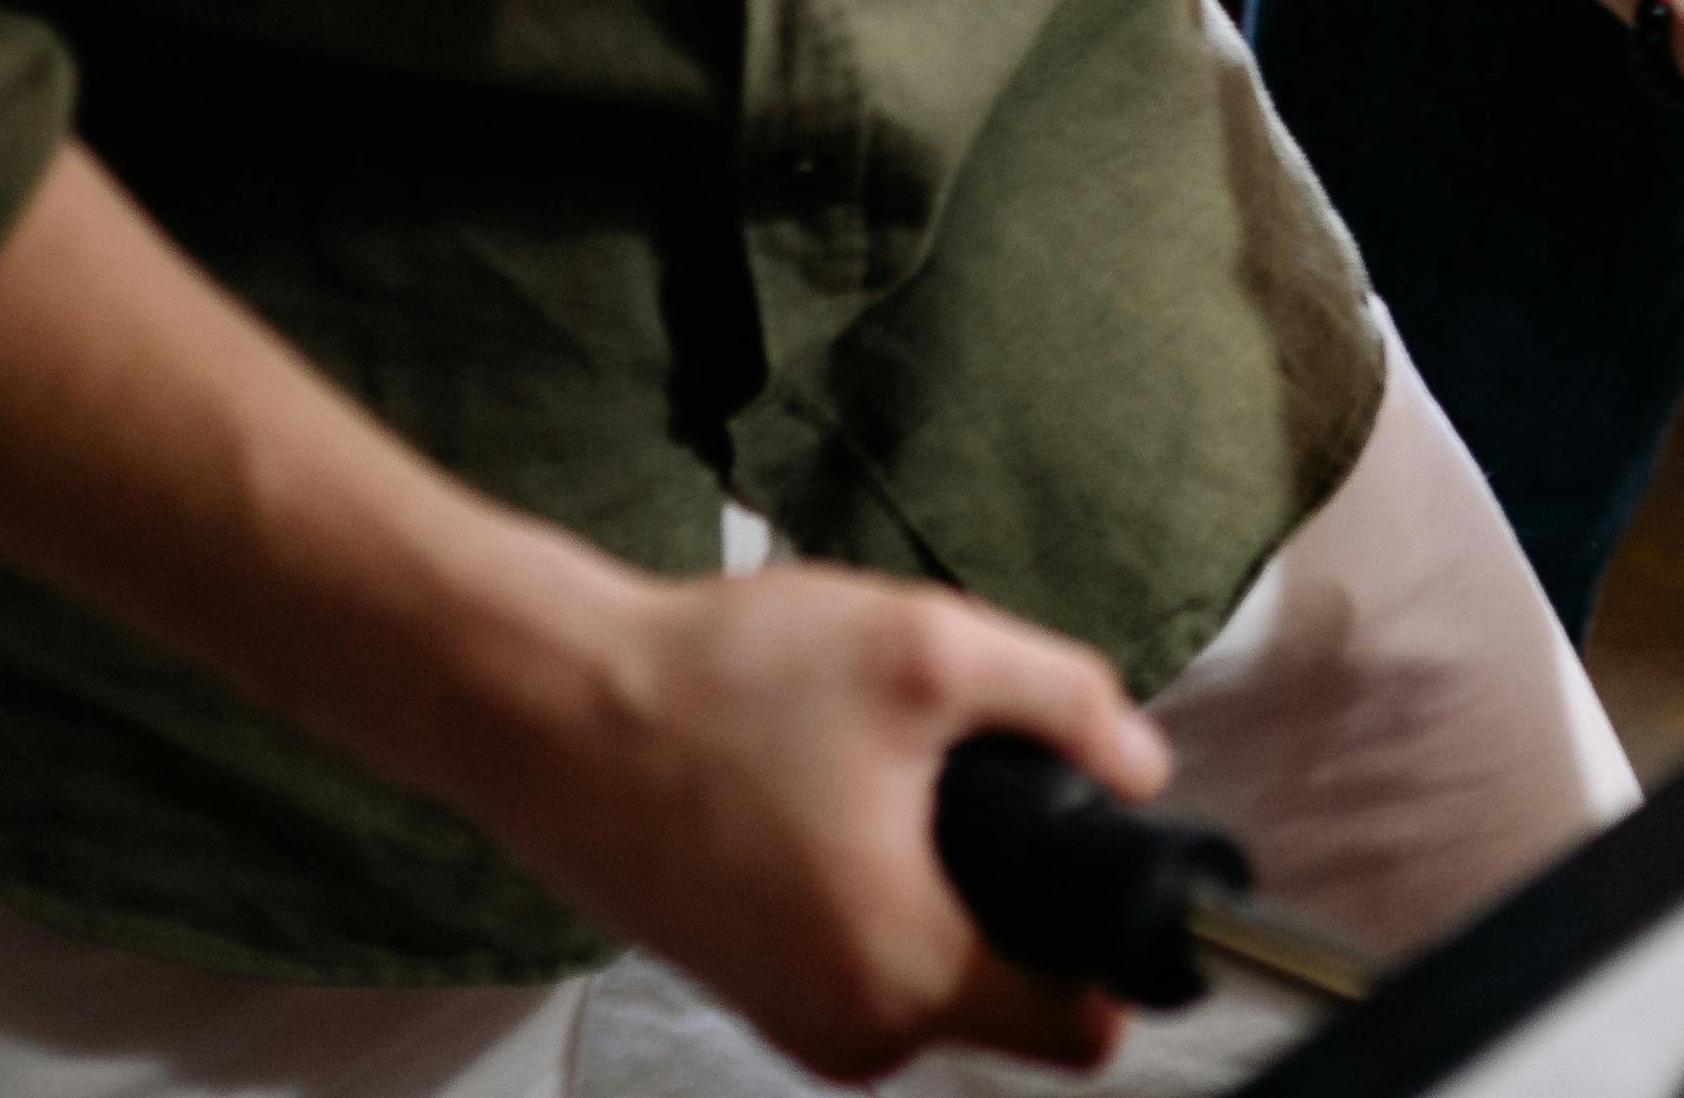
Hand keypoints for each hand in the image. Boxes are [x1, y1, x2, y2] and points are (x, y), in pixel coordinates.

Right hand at [472, 557, 1173, 1081]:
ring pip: (932, 980)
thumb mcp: (928, 652)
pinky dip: (873, 896)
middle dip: (1018, 900)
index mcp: (907, 971)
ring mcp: (786, 1018)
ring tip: (890, 781)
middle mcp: (848, 1028)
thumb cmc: (714, 684)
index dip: (1113, 948)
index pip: (1080, 1032)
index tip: (1098, 861)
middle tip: (980, 786)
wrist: (544, 707)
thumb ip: (1067, 702)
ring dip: (942, 894)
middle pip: (1010, 1002)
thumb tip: (1139, 763)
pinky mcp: (741, 988)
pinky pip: (860, 964)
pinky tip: (832, 802)